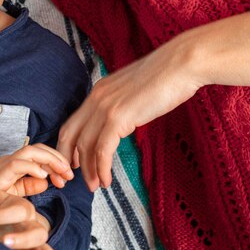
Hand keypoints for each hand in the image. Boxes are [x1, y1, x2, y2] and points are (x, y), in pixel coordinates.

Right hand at [0, 144, 72, 227]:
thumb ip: (28, 185)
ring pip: (29, 151)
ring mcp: (2, 165)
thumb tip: (46, 180)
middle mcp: (9, 160)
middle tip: (69, 173)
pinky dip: (32, 167)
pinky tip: (44, 176)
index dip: (56, 161)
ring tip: (61, 172)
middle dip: (57, 158)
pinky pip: (16, 164)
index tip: (67, 176)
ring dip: (49, 160)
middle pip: (37, 148)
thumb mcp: (12, 192)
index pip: (39, 153)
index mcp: (14, 164)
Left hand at [57, 32, 203, 189]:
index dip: (69, 145)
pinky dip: (101, 168)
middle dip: (68, 159)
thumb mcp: (135, 90)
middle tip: (75, 179)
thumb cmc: (166, 76)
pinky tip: (106, 180)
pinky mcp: (118, 117)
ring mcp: (105, 106)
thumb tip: (123, 121)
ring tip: (94, 185)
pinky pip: (102, 149)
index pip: (73, 121)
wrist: (180, 64)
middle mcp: (96, 97)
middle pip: (69, 133)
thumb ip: (123, 104)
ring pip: (85, 144)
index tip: (74, 162)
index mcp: (99, 90)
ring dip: (88, 169)